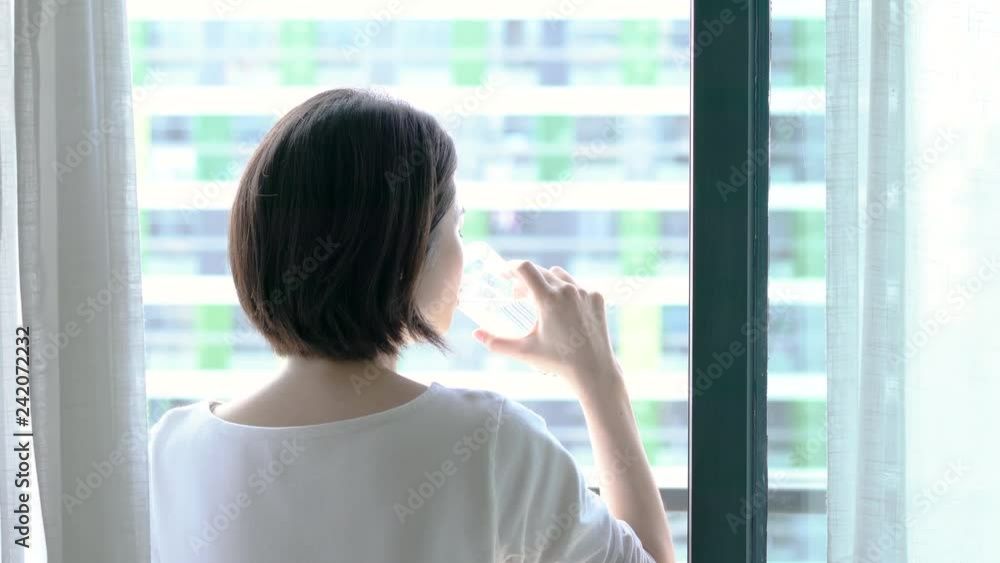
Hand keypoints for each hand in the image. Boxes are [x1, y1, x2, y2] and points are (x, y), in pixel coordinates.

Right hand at [472, 261, 621, 392]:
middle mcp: (567, 290)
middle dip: (525, 279)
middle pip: (540, 271)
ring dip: (547, 282)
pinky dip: (567, 292)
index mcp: (548, 299)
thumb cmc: (558, 362)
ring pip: (559, 275)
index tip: (503, 273)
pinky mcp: (597, 297)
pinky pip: (578, 286)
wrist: (594, 370)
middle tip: (517, 295)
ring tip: (541, 300)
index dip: (510, 267)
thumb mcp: (524, 351)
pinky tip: (563, 309)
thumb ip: (496, 342)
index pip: (525, 268)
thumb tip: (476, 333)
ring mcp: (585, 292)